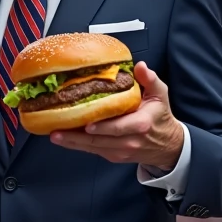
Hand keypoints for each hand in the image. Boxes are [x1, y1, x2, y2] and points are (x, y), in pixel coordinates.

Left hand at [50, 61, 183, 171]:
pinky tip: (63, 138)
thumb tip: (140, 66)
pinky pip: (93, 150)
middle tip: (56, 130)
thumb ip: (150, 80)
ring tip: (54, 135)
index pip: (118, 128)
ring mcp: (119, 151)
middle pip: (99, 140)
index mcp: (140, 125)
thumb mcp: (160, 95)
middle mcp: (128, 141)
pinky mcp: (112, 155)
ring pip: (92, 148)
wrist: (167, 146)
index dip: (103, 127)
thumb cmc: (160, 117)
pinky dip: (77, 145)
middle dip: (76, 137)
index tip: (87, 125)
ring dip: (72, 142)